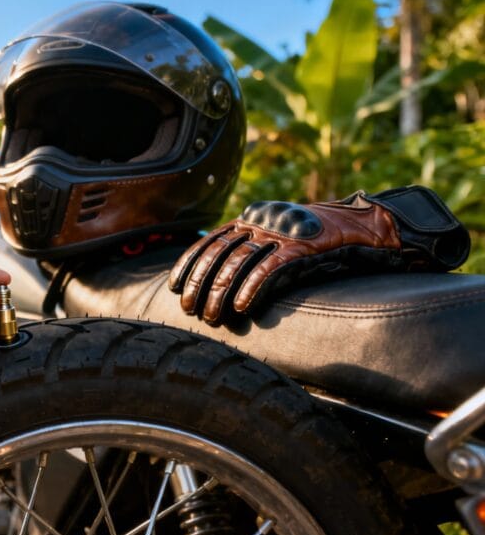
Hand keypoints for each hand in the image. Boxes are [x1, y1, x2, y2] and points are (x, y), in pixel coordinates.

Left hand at [168, 185, 468, 324]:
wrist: (360, 226)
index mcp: (249, 219)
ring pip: (239, 263)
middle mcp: (260, 222)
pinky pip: (271, 268)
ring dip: (221, 292)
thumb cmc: (311, 240)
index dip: (188, 265)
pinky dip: (253, 288)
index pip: (209, 242)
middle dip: (200, 284)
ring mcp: (280, 233)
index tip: (174, 288)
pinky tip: (242, 307)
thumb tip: (214, 279)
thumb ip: (247, 250)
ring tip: (212, 316)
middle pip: (219, 254)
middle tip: (190, 310)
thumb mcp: (273, 238)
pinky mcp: (302, 245)